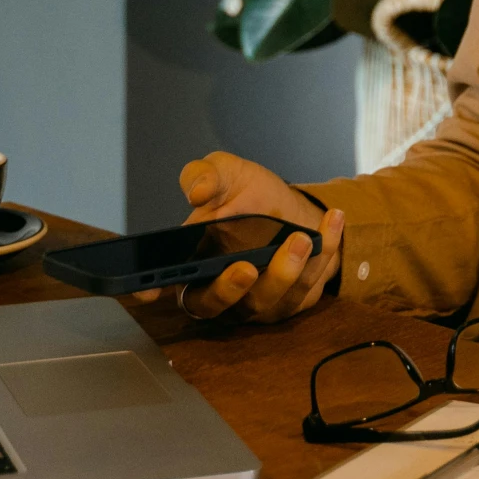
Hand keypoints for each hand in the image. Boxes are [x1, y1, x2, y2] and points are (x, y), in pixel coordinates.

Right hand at [141, 150, 343, 323]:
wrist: (293, 205)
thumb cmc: (249, 194)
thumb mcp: (226, 173)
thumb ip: (203, 174)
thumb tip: (196, 191)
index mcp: (190, 261)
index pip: (160, 285)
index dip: (146, 293)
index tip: (147, 293)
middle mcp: (218, 288)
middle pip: (214, 306)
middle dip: (229, 289)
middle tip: (247, 266)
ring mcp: (255, 302)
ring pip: (266, 303)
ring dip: (287, 272)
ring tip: (303, 238)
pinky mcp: (290, 302)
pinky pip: (306, 290)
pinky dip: (322, 256)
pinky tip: (331, 223)